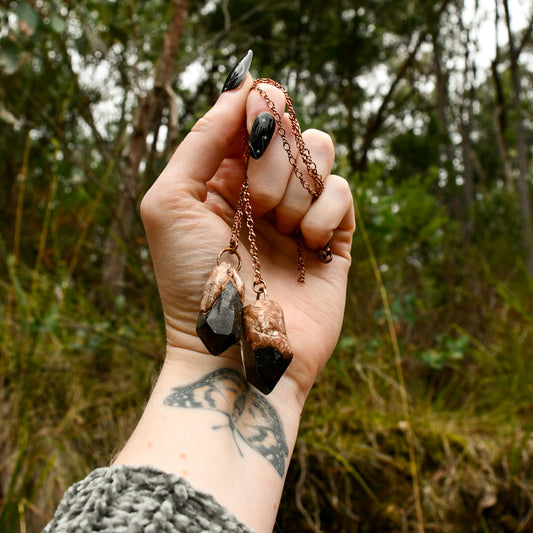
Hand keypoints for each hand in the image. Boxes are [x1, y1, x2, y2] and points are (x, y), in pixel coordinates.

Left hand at [140, 74, 354, 406]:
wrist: (235, 351)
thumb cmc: (193, 281)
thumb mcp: (170, 203)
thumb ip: (198, 141)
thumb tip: (240, 90)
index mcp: (222, 178)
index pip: (250, 116)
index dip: (257, 109)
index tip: (255, 121)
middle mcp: (262, 191)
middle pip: (288, 128)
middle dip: (274, 159)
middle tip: (259, 204)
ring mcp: (298, 213)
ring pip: (321, 151)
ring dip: (299, 186)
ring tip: (281, 228)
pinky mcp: (332, 237)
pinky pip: (343, 192)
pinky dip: (325, 211)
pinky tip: (307, 241)